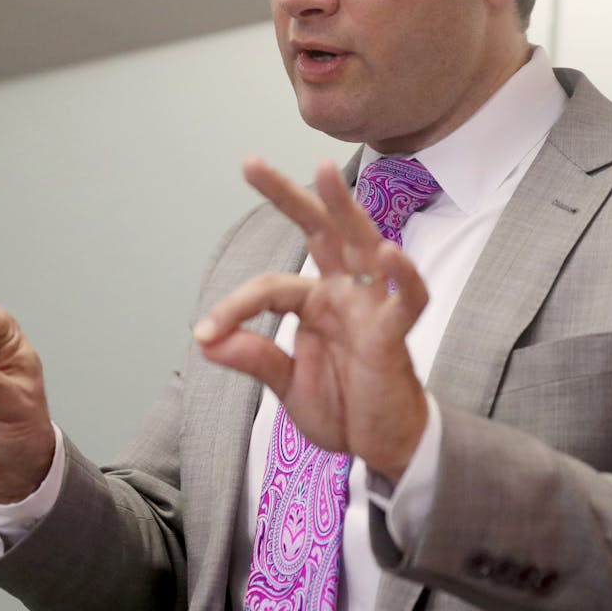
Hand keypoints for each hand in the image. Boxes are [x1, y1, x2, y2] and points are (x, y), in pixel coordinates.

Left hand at [193, 158, 428, 479]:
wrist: (383, 446)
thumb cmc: (345, 407)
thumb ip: (254, 358)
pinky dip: (403, 277)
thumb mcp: (287, 384)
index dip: (233, 308)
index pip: (269, 288)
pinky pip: (407, 300)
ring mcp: (373, 309)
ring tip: (324, 172)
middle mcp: (346, 293)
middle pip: (319, 232)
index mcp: (318, 302)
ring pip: (362, 245)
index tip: (204, 335)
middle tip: (251, 163)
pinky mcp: (396, 336)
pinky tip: (390, 253)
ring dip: (344, 209)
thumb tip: (205, 341)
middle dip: (288, 197)